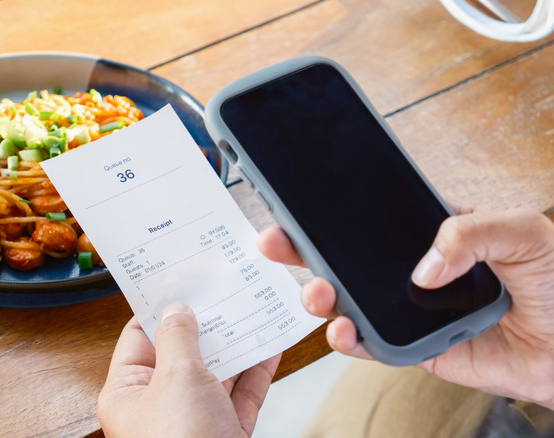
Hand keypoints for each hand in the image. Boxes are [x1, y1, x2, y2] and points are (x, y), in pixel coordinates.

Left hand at [97, 302, 280, 437]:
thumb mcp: (176, 379)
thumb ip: (178, 338)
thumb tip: (176, 310)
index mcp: (127, 393)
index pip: (139, 337)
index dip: (159, 307)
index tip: (179, 280)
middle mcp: (158, 406)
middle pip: (181, 353)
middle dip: (205, 323)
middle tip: (223, 288)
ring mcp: (193, 422)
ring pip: (215, 372)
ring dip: (235, 343)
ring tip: (253, 308)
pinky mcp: (225, 434)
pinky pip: (240, 396)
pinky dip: (256, 372)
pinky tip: (270, 347)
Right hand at [257, 209, 553, 408]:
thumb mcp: (522, 232)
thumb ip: (470, 232)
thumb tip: (421, 268)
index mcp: (433, 232)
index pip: (373, 218)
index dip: (334, 213)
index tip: (299, 204)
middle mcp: (414, 270)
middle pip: (347, 258)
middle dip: (305, 251)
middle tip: (278, 243)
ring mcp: (410, 310)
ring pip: (350, 301)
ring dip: (322, 296)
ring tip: (319, 293)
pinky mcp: (416, 349)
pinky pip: (373, 345)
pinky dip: (349, 340)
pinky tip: (341, 330)